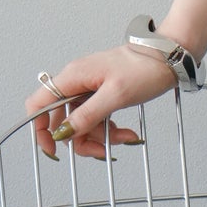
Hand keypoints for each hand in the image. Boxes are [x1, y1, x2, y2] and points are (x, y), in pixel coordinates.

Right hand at [25, 47, 178, 162]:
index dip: (39, 129)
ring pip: (82, 122)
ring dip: (101, 136)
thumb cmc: (145, 68)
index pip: (38, 104)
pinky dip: (109, 129)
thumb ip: (87, 115)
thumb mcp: (116, 95)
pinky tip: (126, 132)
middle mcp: (77, 82)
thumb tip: (63, 132)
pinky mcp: (103, 93)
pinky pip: (97, 117)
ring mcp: (90, 88)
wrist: (168, 57)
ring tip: (126, 136)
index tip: (53, 149)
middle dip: (83, 138)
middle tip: (104, 149)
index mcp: (73, 77)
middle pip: (64, 120)